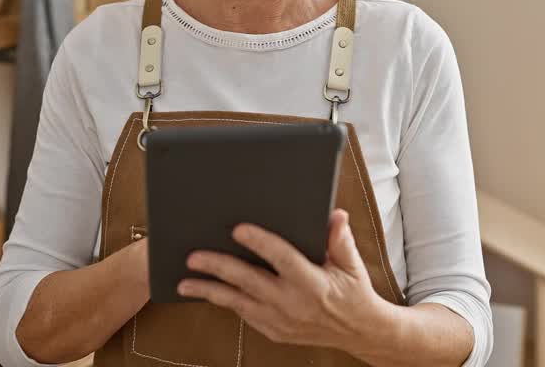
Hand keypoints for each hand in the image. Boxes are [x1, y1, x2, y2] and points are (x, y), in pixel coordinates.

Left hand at [177, 209, 387, 350]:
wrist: (359, 332)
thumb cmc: (354, 291)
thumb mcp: (352, 263)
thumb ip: (340, 239)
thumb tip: (335, 214)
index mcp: (313, 283)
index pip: (282, 258)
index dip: (260, 243)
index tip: (238, 229)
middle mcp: (293, 304)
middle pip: (249, 282)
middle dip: (219, 267)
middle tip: (193, 256)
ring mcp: (281, 321)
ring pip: (238, 303)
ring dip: (210, 291)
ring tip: (185, 282)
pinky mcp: (275, 332)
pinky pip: (244, 315)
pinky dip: (225, 302)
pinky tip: (207, 291)